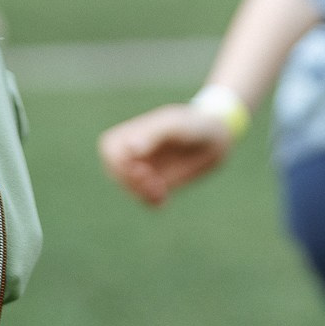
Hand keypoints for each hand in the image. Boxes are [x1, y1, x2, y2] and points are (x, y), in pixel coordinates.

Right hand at [99, 104, 232, 206]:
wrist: (215, 137)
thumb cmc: (192, 124)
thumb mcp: (174, 125)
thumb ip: (152, 135)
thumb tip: (130, 149)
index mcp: (132, 132)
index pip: (109, 150)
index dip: (119, 163)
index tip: (139, 165)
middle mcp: (134, 152)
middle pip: (115, 172)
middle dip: (130, 181)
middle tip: (152, 181)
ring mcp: (145, 169)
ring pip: (129, 188)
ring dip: (142, 193)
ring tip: (161, 190)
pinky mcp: (157, 183)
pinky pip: (145, 199)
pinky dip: (151, 202)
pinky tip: (164, 199)